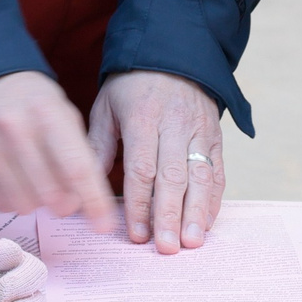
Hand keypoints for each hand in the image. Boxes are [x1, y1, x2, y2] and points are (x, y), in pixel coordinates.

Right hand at [0, 70, 118, 233]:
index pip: (77, 169)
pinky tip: (15, 183)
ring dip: (36, 203)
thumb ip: (77, 152)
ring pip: (24, 203)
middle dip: (65, 205)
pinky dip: (12, 201)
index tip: (104, 225)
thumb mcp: (62, 112)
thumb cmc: (31, 100)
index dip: (94, 202)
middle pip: (50, 193)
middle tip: (66, 199)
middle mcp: (16, 130)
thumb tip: (85, 198)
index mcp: (48, 114)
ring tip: (36, 185)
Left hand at [87, 71, 224, 251]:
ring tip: (192, 243)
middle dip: (169, 216)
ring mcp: (199, 132)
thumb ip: (98, 146)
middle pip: (173, 178)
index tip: (136, 234)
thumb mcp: (106, 106)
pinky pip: (218, 172)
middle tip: (166, 248)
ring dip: (197, 214)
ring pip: (201, 178)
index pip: (142, 169)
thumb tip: (83, 186)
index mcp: (143, 119)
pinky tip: (206, 224)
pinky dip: (214, 201)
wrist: (173, 52)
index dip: (139, 204)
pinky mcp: (215, 138)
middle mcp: (175, 127)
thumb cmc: (133, 85)